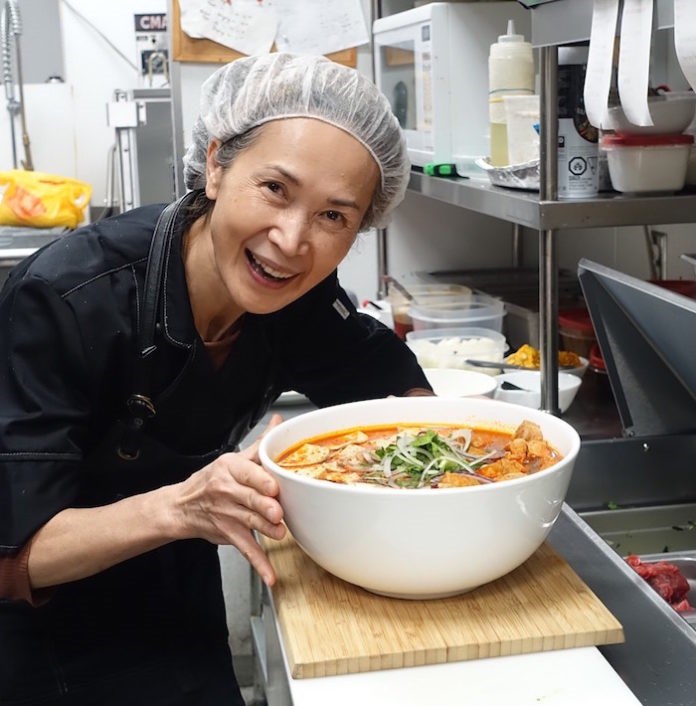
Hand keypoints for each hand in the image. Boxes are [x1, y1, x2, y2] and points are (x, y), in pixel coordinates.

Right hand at [171, 414, 286, 584]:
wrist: (182, 506)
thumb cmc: (212, 480)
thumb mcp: (233, 459)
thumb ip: (260, 445)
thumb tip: (279, 423)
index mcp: (230, 469)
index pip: (248, 473)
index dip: (260, 481)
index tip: (273, 486)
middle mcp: (227, 491)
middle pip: (250, 499)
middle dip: (264, 506)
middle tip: (277, 511)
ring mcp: (227, 515)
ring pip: (250, 523)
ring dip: (266, 530)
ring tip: (280, 533)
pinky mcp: (229, 534)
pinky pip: (246, 550)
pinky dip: (259, 564)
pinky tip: (271, 576)